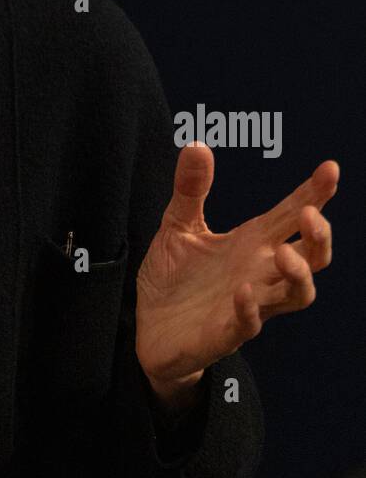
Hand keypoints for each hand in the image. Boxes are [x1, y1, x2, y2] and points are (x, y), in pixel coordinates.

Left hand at [135, 142, 338, 394]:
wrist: (148, 329)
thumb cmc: (173, 277)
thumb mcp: (178, 224)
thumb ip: (191, 188)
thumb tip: (198, 144)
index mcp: (251, 243)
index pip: (291, 216)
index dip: (314, 194)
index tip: (330, 168)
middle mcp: (258, 273)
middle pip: (311, 258)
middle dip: (319, 237)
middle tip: (310, 214)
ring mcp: (247, 305)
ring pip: (295, 295)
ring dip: (297, 275)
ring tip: (283, 252)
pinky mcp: (224, 333)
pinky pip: (248, 326)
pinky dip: (250, 310)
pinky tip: (242, 291)